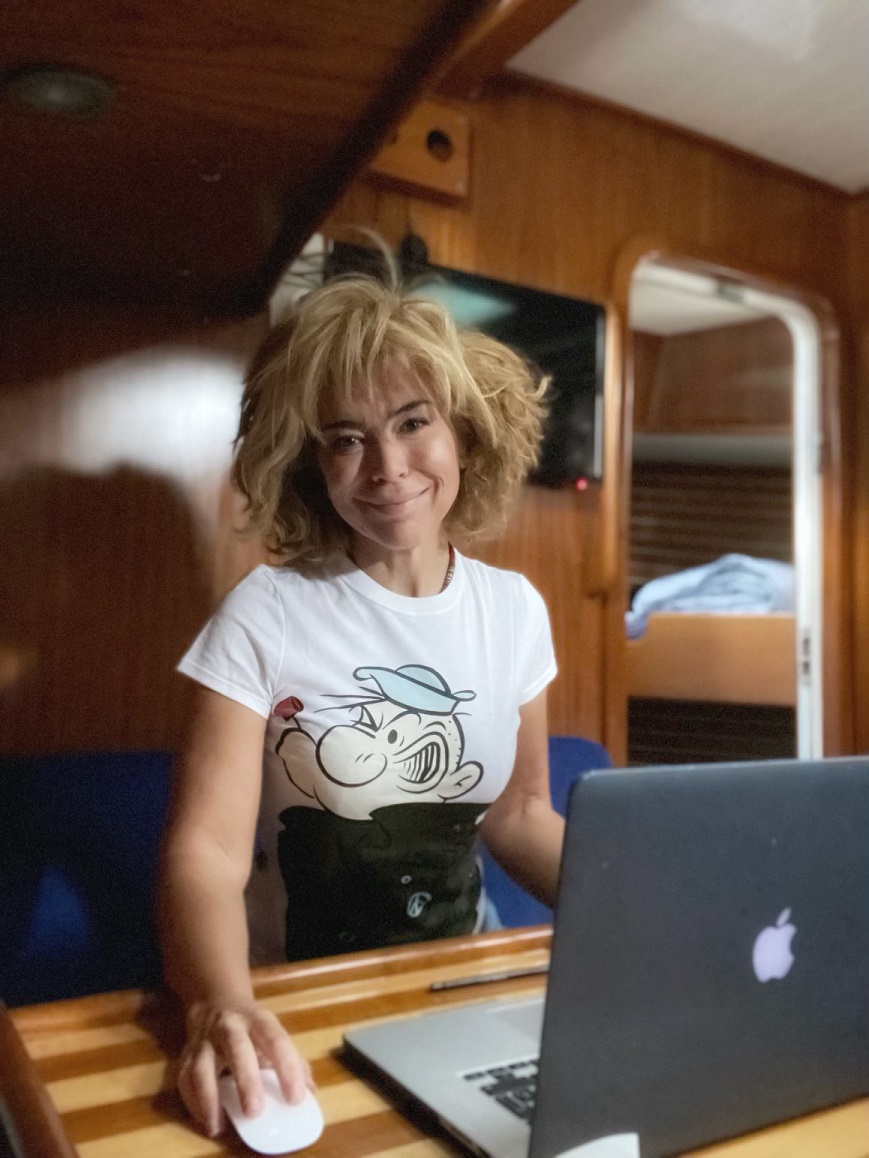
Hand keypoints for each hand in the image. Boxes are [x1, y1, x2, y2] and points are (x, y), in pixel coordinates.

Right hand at [177, 996, 312, 1135]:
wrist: (216, 1002)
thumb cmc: (251, 1027)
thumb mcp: (273, 1034)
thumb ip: (293, 1061)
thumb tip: (310, 1093)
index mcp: (259, 1020)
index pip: (276, 1041)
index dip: (287, 1069)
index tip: (296, 1099)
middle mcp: (230, 1026)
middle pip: (237, 1048)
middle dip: (246, 1080)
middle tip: (255, 1112)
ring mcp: (205, 1040)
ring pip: (202, 1066)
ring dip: (209, 1098)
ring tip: (219, 1125)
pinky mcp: (186, 1055)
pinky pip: (185, 1080)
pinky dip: (193, 1103)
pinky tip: (207, 1120)